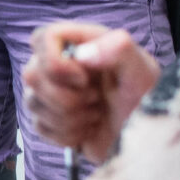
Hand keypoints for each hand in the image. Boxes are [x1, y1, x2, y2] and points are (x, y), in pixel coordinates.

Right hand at [22, 21, 161, 162]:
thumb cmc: (148, 99)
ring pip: (32, 103)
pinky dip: (67, 135)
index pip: (42, 38)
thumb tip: (80, 55)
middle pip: (30, 74)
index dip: (54, 61)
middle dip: (65, 97)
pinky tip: (88, 129)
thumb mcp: (143, 71)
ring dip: (70, 117)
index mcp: (81, 44)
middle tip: (96, 100)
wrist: (147, 140)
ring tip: (96, 114)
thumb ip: (119, 48)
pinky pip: (39, 127)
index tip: (83, 78)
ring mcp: (52, 94)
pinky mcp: (50, 121)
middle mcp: (61, 65)